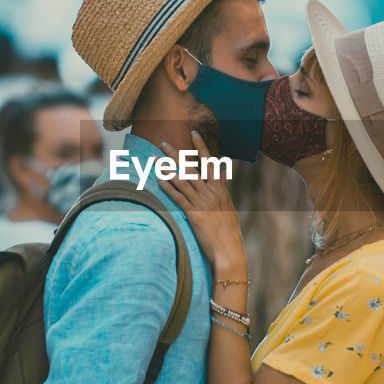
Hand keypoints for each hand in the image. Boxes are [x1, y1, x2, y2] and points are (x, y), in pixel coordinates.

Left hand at [159, 132, 246, 274]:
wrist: (229, 250)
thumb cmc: (229, 229)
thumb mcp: (228, 204)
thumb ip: (224, 186)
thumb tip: (223, 172)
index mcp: (220, 188)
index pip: (210, 161)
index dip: (201, 146)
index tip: (193, 133)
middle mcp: (211, 192)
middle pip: (192, 168)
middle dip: (177, 154)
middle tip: (164, 142)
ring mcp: (202, 203)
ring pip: (182, 181)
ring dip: (167, 168)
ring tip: (155, 159)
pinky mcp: (194, 215)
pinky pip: (179, 198)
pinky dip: (169, 188)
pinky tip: (159, 180)